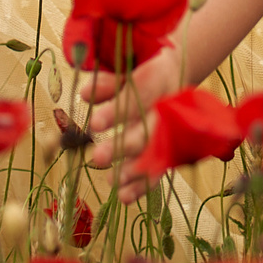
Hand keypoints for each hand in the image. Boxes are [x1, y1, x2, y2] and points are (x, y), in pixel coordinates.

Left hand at [78, 45, 187, 202]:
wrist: (178, 68)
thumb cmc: (142, 66)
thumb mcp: (126, 66)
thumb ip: (108, 82)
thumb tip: (85, 95)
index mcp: (159, 77)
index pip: (139, 95)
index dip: (117, 111)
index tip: (94, 125)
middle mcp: (168, 106)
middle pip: (148, 129)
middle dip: (123, 146)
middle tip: (97, 157)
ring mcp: (172, 128)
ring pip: (155, 152)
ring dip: (134, 169)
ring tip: (111, 182)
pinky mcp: (170, 147)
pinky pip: (159, 168)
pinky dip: (142, 184)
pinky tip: (124, 197)